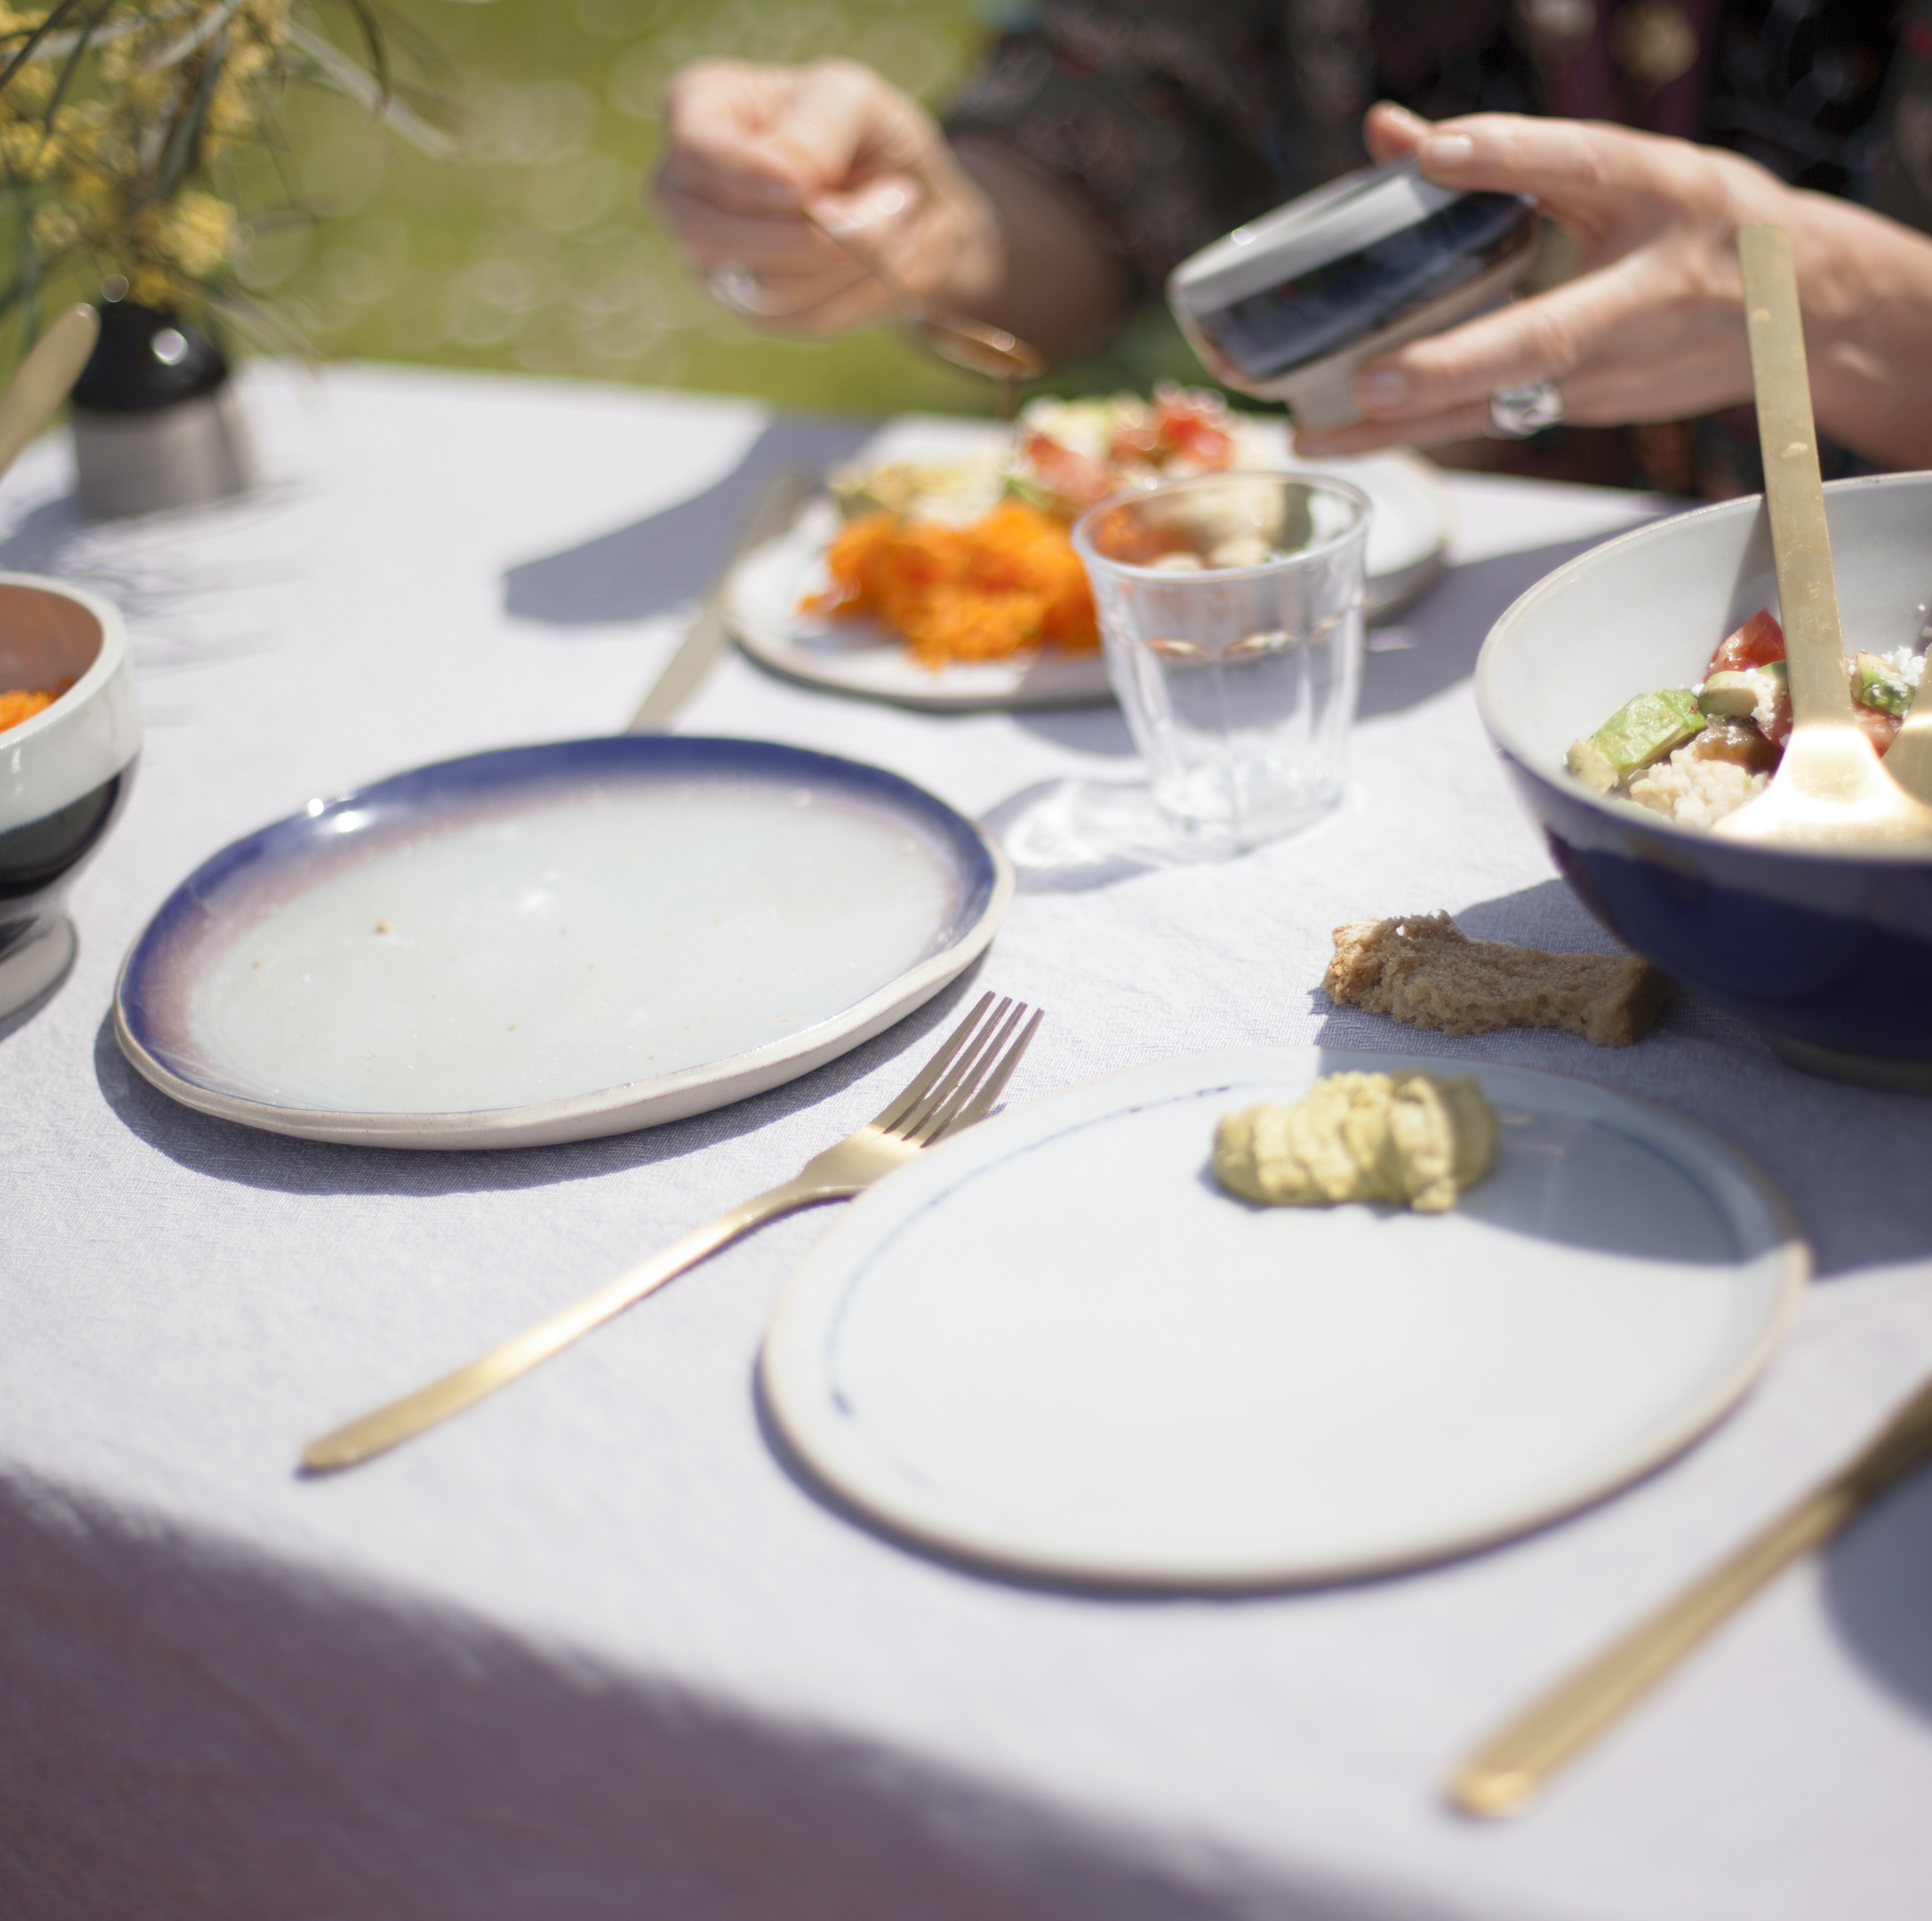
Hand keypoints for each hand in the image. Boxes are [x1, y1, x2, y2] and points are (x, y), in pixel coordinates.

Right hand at [652, 58, 1002, 336]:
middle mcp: (683, 190)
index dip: (754, 175)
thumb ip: (818, 126)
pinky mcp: (751, 310)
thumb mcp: (855, 98)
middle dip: (818, 231)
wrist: (904, 200)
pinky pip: (803, 317)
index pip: (696, 150)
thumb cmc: (866, 133)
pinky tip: (881, 259)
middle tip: (895, 198)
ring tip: (893, 219)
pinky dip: (858, 291)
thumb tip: (790, 184)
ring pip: (766, 286)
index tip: (812, 183)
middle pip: (716, 236)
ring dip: (852, 259)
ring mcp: (708, 259)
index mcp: (697, 110)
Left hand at [1296, 103, 1931, 469]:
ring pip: (1504, 403)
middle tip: (1368, 384)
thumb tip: (1391, 134)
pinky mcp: (1590, 407)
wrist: (1804, 313)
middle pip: (1540, 337)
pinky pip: (1497, 420)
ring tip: (1315, 433)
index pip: (1585, 166)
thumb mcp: (1624, 171)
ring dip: (1408, 427)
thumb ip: (1505, 156)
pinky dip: (1425, 430)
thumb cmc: (1702, 226)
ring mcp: (1616, 367)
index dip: (1511, 157)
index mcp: (1662, 197)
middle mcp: (1639, 293)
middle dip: (1451, 366)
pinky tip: (1352, 437)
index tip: (1436, 150)